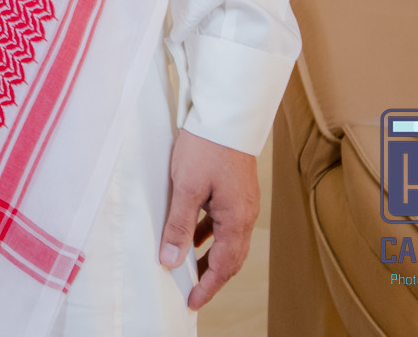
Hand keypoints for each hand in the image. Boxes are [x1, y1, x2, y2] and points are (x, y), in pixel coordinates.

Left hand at [159, 129, 259, 309]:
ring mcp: (243, 203)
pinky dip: (209, 235)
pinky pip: (224, 223)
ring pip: (228, 241)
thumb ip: (179, 225)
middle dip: (211, 277)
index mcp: (237, 219)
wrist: (225, 115)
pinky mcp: (236, 192)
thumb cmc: (206, 147)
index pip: (224, 266)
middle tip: (191, 291)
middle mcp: (245, 215)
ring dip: (209, 256)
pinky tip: (193, 234)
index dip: (207, 287)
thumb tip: (171, 259)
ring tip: (187, 266)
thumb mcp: (186, 188)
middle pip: (231, 258)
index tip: (192, 302)